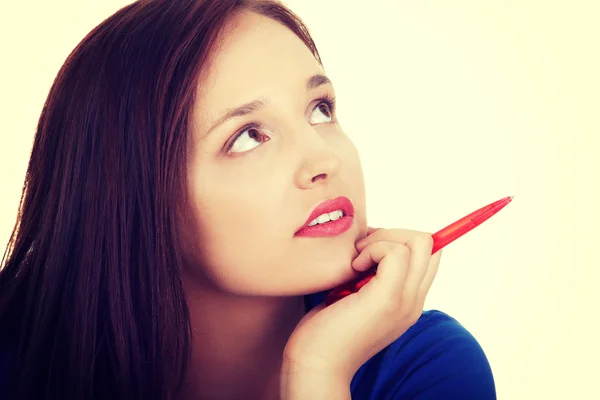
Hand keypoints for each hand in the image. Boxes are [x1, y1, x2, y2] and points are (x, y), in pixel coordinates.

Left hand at [282, 227, 441, 382]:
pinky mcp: (389, 298)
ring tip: (355, 262)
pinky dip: (372, 249)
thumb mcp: (354, 295)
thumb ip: (370, 274)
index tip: (367, 248)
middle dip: (392, 233)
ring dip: (380, 240)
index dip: (399, 239)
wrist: (316, 363)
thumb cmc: (325, 327)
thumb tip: (368, 238)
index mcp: (408, 300)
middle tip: (360, 251)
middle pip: (428, 243)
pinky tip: (352, 269)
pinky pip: (396, 252)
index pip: (428, 254)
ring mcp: (406, 301)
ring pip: (418, 242)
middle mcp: (414, 301)